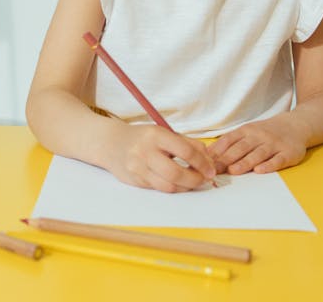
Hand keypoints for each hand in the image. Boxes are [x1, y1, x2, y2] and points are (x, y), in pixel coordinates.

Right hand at [101, 124, 215, 192]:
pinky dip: (173, 188)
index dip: (202, 163)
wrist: (111, 144)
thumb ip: (186, 143)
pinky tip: (178, 183)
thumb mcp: (162, 132)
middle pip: (176, 173)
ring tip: (193, 182)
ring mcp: (138, 168)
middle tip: (204, 179)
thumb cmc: (142, 138)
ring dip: (185, 187)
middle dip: (195, 179)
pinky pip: (159, 189)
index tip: (211, 169)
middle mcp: (144, 152)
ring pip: (168, 186)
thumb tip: (208, 158)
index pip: (185, 151)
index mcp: (155, 135)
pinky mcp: (135, 181)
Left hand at [207, 113, 309, 174]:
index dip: (217, 151)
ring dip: (245, 162)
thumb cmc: (266, 132)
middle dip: (226, 159)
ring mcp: (274, 144)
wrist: (296, 125)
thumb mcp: (247, 132)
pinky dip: (269, 165)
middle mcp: (259, 136)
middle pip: (241, 148)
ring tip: (233, 171)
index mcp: (246, 131)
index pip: (229, 140)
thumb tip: (207, 155)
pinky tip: (260, 171)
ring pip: (257, 154)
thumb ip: (230, 142)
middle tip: (214, 169)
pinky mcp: (288, 153)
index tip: (205, 161)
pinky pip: (277, 160)